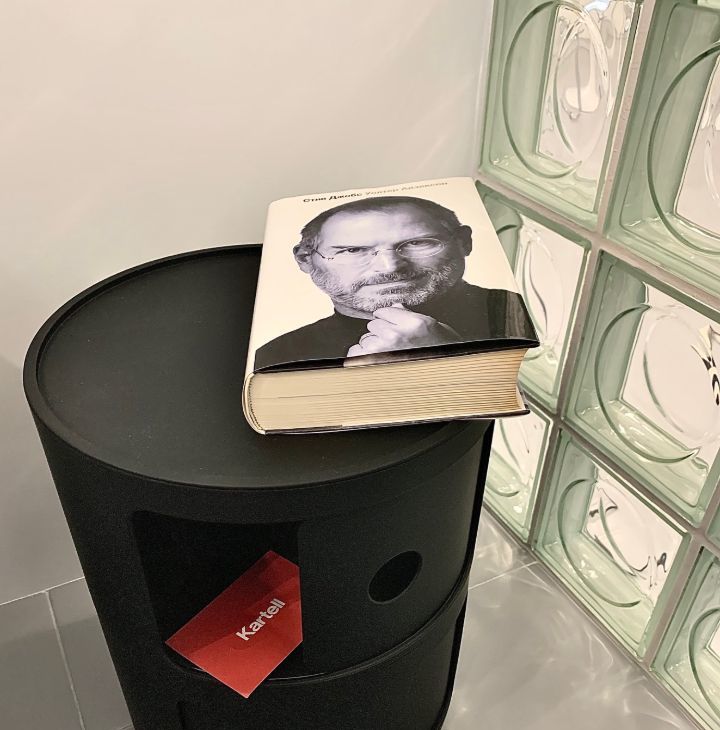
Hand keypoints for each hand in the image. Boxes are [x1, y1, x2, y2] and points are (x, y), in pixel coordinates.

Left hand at [346, 304, 460, 355]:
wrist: (446, 379)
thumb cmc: (441, 354)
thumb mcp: (433, 330)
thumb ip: (412, 317)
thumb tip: (396, 307)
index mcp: (414, 323)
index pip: (384, 311)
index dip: (388, 319)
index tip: (392, 326)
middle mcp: (396, 335)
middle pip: (373, 325)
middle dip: (380, 333)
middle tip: (393, 345)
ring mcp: (381, 351)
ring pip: (365, 340)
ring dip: (372, 346)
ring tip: (388, 357)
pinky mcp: (370, 364)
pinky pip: (355, 354)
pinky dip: (361, 357)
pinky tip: (374, 363)